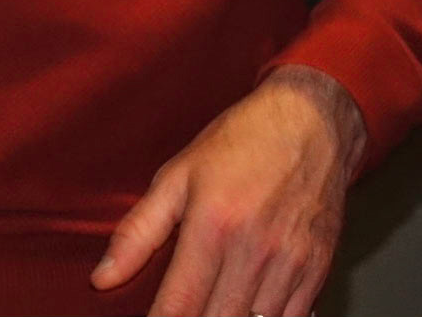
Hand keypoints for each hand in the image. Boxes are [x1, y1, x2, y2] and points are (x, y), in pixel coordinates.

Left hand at [92, 66, 367, 316]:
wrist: (310, 124)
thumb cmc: (238, 144)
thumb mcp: (176, 176)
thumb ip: (137, 232)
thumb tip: (102, 278)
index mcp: (213, 226)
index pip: (181, 303)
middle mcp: (255, 251)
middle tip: (175, 314)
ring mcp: (291, 265)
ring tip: (208, 309)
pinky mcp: (318, 272)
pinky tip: (243, 311)